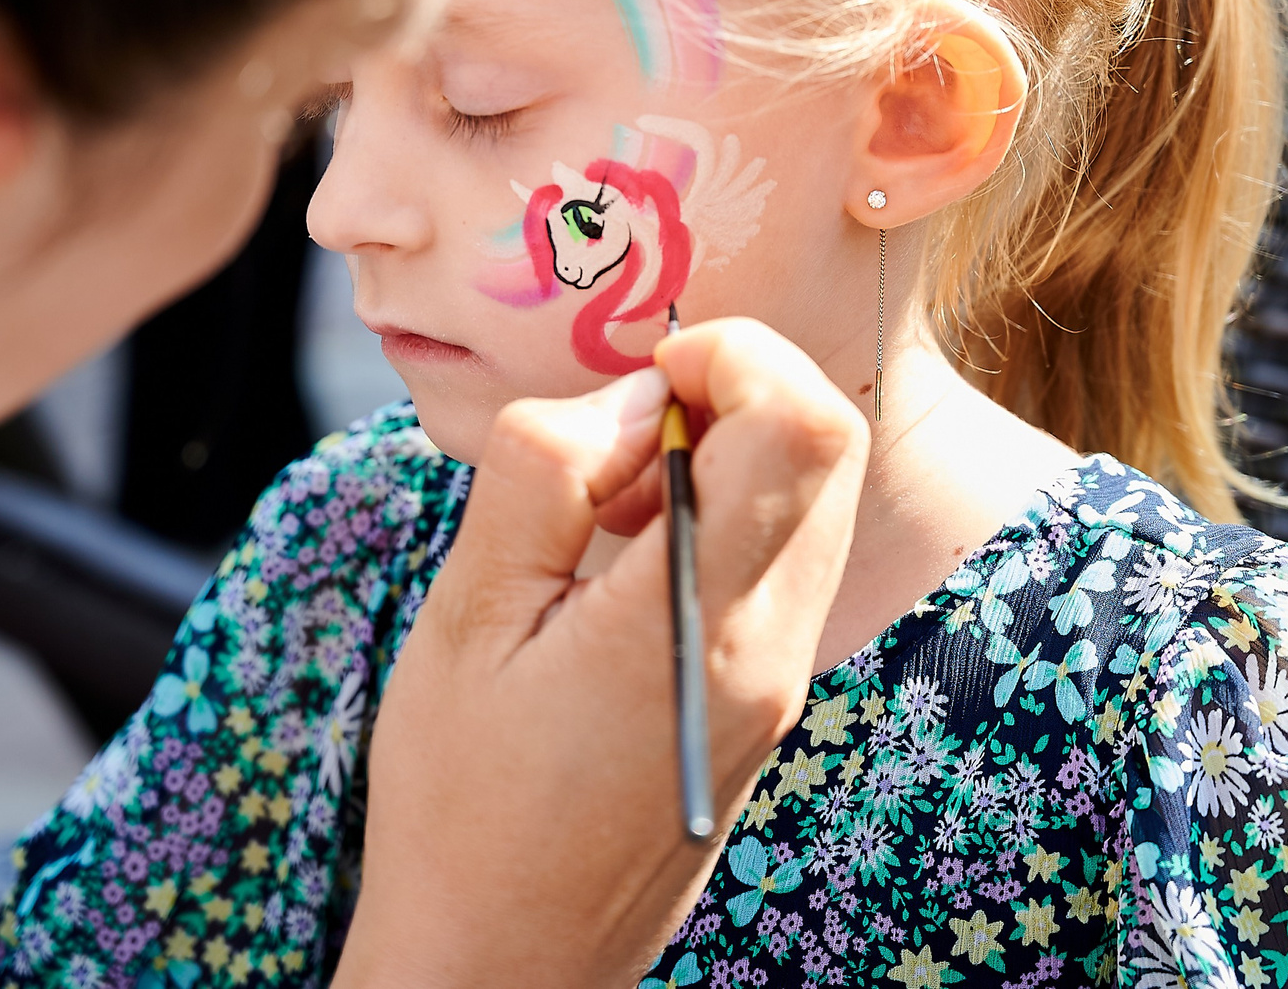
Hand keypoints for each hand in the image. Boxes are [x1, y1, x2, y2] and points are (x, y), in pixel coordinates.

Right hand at [335, 319, 866, 988]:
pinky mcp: (764, 705)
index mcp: (698, 626)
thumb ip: (548, 475)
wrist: (500, 966)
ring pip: (813, 505)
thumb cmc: (458, 802)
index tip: (642, 377)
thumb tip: (638, 395)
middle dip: (735, 393)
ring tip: (603, 509)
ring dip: (724, 458)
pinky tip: (617, 564)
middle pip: (829, 453)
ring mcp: (778, 684)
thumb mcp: (466, 616)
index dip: (733, 358)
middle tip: (620, 435)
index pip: (804, 428)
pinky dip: (720, 521)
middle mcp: (769, 651)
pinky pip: (781, 566)